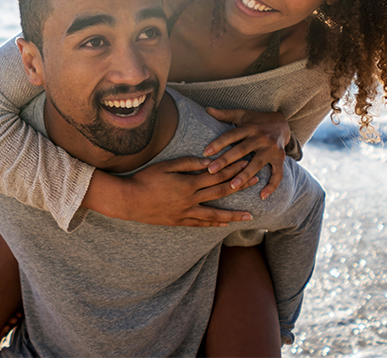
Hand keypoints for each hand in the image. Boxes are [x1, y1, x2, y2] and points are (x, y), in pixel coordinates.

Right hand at [122, 156, 253, 226]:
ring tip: (249, 216)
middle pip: (220, 192)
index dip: (233, 168)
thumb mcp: (166, 166)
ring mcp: (186, 213)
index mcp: (189, 184)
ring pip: (214, 214)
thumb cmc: (145, 179)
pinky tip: (223, 224)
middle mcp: (191, 200)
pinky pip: (200, 224)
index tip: (246, 163)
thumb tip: (208, 161)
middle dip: (240, 185)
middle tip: (256, 180)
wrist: (129, 200)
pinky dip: (214, 224)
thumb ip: (188, 163)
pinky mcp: (179, 221)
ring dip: (233, 214)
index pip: (217, 175)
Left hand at [203, 109, 289, 199]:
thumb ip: (224, 114)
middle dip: (226, 161)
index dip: (218, 143)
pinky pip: (278, 174)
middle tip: (211, 171)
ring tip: (232, 186)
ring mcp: (271, 149)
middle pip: (242, 150)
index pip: (231, 135)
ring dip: (245, 175)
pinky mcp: (280, 158)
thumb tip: (207, 109)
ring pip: (257, 163)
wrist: (282, 123)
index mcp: (249, 127)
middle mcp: (260, 137)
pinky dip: (271, 186)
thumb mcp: (241, 115)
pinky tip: (262, 196)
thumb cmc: (255, 120)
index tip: (205, 152)